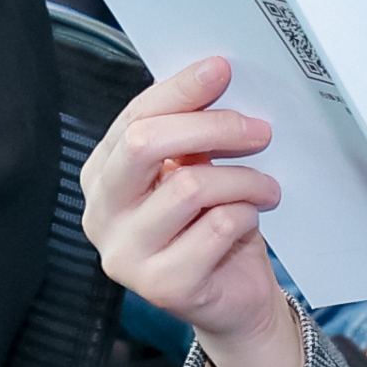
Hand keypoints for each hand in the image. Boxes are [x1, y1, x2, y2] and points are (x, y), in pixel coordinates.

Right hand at [81, 57, 303, 366]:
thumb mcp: (194, 168)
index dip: (180, 89)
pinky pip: (216, 227)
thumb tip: (216, 73)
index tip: (222, 69)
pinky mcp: (161, 286)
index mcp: (101, 175)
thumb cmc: (211, 224)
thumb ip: (190, 129)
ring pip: (190, 186)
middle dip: (212, 127)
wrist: (233, 298)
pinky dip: (245, 215)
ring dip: (242, 179)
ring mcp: (125, 255)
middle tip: (259, 130)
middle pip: (146, 144)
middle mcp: (100, 214)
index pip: (134, 118)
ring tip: (265, 186)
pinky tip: (250, 220)